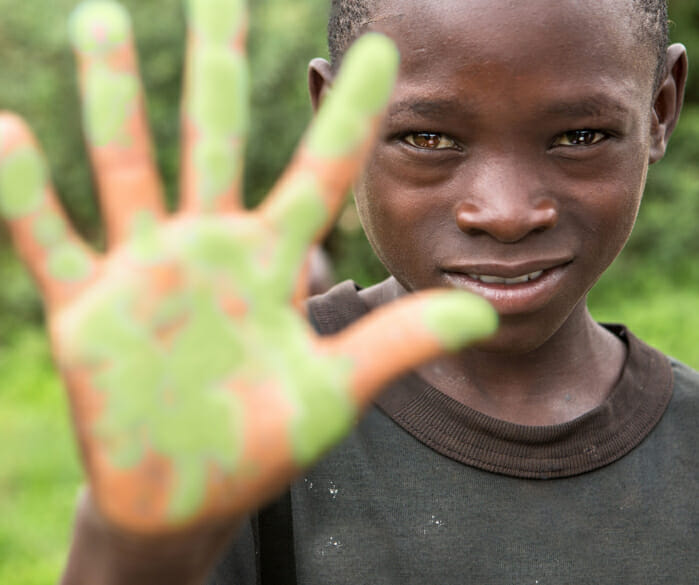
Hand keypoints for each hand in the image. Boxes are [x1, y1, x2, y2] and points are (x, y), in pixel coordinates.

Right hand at [0, 0, 495, 534]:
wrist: (190, 494)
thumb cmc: (264, 443)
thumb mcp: (336, 391)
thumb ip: (398, 345)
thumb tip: (484, 316)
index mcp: (273, 264)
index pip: (322, 172)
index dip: (350, 114)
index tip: (382, 48)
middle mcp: (210, 249)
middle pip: (215, 139)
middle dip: (214, 66)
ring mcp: (145, 271)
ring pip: (126, 166)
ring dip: (112, 96)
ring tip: (101, 18)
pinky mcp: (87, 308)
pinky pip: (47, 238)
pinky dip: (23, 192)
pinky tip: (7, 130)